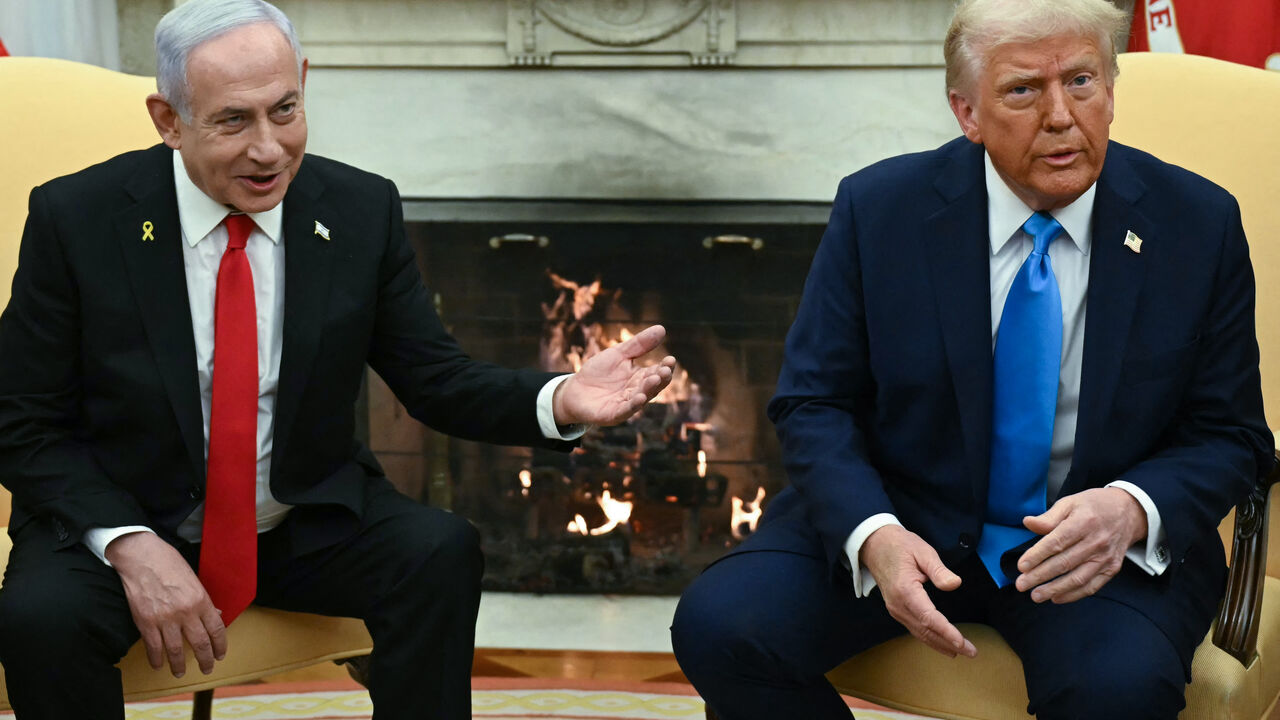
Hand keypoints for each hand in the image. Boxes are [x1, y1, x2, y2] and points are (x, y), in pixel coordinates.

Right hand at [106, 532, 226, 677]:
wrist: (142, 557)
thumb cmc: (169, 564)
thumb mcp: (194, 580)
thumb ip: (204, 601)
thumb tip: (217, 615)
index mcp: (201, 600)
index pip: (216, 629)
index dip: (220, 645)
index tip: (220, 654)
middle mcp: (186, 612)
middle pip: (200, 643)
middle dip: (205, 660)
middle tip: (207, 668)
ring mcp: (165, 619)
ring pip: (176, 650)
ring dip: (179, 665)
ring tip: (180, 672)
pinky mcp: (146, 622)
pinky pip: (153, 647)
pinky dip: (156, 659)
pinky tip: (159, 665)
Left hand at [552, 324, 676, 426]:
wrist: (574, 390)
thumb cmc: (598, 372)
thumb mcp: (618, 354)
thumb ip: (639, 344)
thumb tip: (662, 329)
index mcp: (640, 377)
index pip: (657, 372)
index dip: (665, 366)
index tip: (671, 359)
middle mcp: (637, 392)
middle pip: (653, 386)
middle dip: (661, 378)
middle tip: (666, 370)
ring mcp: (626, 404)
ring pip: (642, 397)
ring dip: (649, 389)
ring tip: (655, 379)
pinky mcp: (613, 415)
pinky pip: (626, 410)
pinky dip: (634, 405)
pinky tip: (640, 397)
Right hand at [860, 525, 975, 657]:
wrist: (874, 544)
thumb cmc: (900, 545)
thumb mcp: (922, 551)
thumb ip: (939, 570)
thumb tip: (955, 584)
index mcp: (905, 590)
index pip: (928, 617)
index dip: (946, 631)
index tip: (961, 642)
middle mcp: (898, 604)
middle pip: (925, 630)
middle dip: (948, 643)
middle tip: (971, 652)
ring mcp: (895, 609)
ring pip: (919, 632)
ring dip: (940, 644)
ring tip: (960, 652)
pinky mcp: (896, 609)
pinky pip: (914, 628)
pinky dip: (929, 638)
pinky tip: (940, 643)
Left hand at [1014, 487, 1146, 603]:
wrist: (1129, 512)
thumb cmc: (1094, 506)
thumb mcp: (1070, 502)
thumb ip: (1049, 517)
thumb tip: (1027, 523)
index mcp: (1084, 522)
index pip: (1057, 542)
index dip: (1037, 555)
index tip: (1021, 566)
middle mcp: (1096, 542)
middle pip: (1064, 563)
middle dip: (1040, 576)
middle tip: (1021, 584)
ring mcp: (1106, 557)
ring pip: (1077, 578)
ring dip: (1055, 589)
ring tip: (1035, 595)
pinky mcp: (1112, 568)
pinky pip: (1092, 586)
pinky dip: (1073, 595)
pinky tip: (1056, 598)